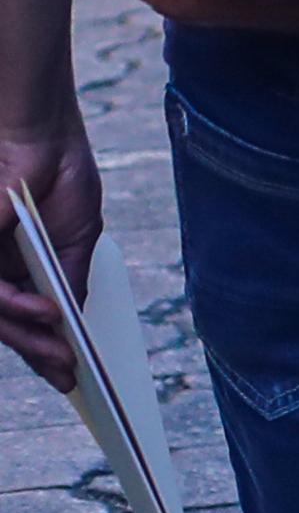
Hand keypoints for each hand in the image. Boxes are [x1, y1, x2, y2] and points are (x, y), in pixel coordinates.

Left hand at [0, 123, 103, 392]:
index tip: (70, 376)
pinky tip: (51, 314)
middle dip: (39, 353)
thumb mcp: (77, 238)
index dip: (45, 346)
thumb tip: (70, 323)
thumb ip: (68, 279)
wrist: (42, 134)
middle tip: (68, 378)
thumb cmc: (59, 174)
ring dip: (31, 340)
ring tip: (64, 357)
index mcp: (18, 264)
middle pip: (8, 323)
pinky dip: (19, 307)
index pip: (24, 315)